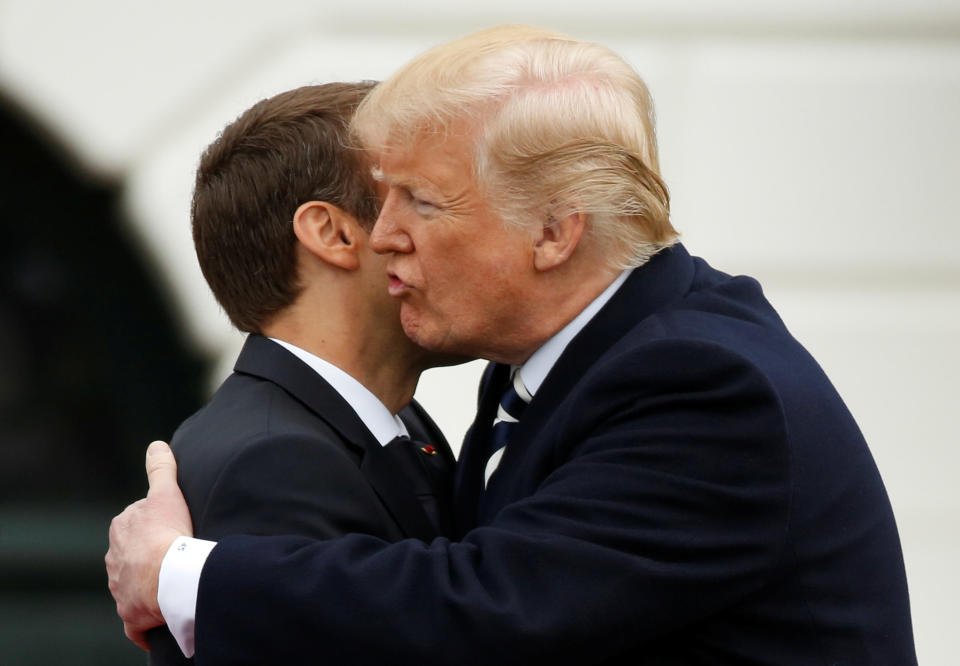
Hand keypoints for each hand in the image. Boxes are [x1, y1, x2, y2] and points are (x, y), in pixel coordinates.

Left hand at [106, 441, 192, 649]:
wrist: (168, 575)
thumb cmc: (168, 532)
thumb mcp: (166, 493)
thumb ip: (161, 468)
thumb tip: (156, 444)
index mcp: (120, 530)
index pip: (137, 523)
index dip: (157, 524)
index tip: (175, 527)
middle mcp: (114, 559)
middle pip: (133, 554)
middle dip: (149, 555)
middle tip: (177, 553)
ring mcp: (120, 588)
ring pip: (133, 584)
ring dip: (147, 584)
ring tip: (172, 582)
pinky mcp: (129, 614)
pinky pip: (135, 619)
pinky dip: (143, 621)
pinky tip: (156, 620)